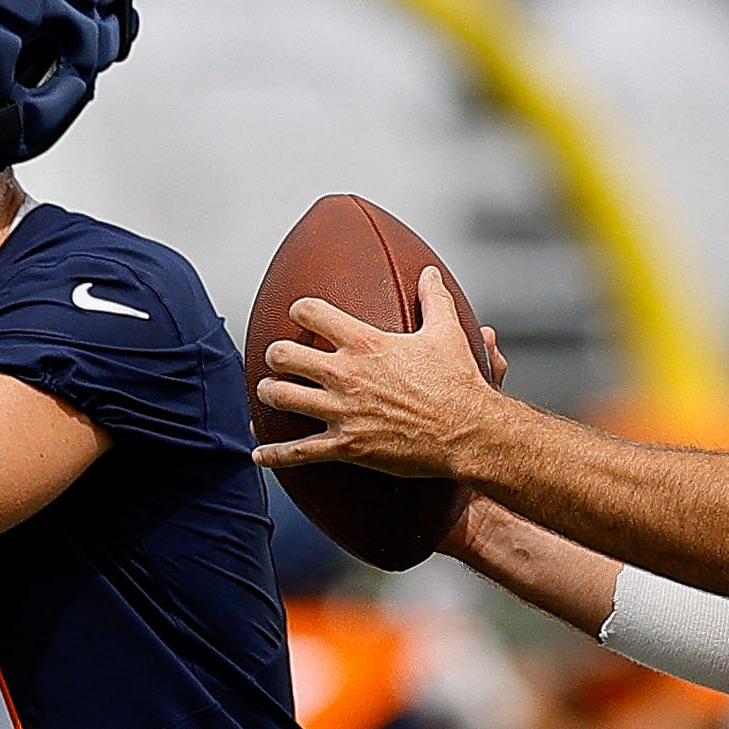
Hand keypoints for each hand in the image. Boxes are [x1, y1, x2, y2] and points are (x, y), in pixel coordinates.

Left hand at [251, 265, 511, 481]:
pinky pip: (298, 452)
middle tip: (280, 360)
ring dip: (269, 394)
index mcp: (364, 342)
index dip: (300, 310)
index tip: (301, 315)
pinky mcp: (347, 446)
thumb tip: (431, 273)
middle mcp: (346, 374)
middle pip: (283, 354)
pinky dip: (274, 455)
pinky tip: (259, 455)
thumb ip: (434, 299)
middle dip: (276, 356)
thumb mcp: (447, 333)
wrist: (469, 433)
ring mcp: (342, 411)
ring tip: (270, 393)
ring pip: (281, 397)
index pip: (310, 311)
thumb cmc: (459, 384)